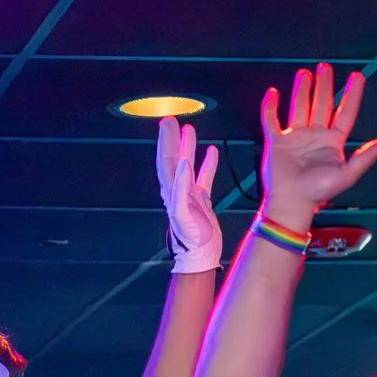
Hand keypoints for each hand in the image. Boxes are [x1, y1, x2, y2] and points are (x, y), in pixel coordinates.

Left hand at [157, 117, 222, 274]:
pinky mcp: (201, 200)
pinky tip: (211, 152)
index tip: (167, 123)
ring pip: (187, 165)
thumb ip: (180, 190)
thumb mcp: (184, 214)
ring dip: (187, 147)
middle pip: (172, 158)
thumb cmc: (190, 239)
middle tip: (171, 119)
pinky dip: (207, 164)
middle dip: (171, 139)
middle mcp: (177, 190)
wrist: (200, 256)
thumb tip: (181, 164)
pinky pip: (204, 177)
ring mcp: (189, 194)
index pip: (166, 160)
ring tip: (189, 129)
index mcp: (172, 191)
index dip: (165, 141)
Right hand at [257, 64, 376, 230]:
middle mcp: (315, 135)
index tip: (357, 77)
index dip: (352, 95)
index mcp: (332, 142)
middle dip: (324, 85)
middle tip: (325, 67)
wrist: (291, 202)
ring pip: (299, 107)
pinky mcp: (276, 141)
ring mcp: (295, 137)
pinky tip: (273, 93)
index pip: (345, 112)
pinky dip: (270, 107)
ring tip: (304, 73)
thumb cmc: (318, 191)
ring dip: (302, 90)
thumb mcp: (347, 175)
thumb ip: (365, 157)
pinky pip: (272, 120)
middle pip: (321, 104)